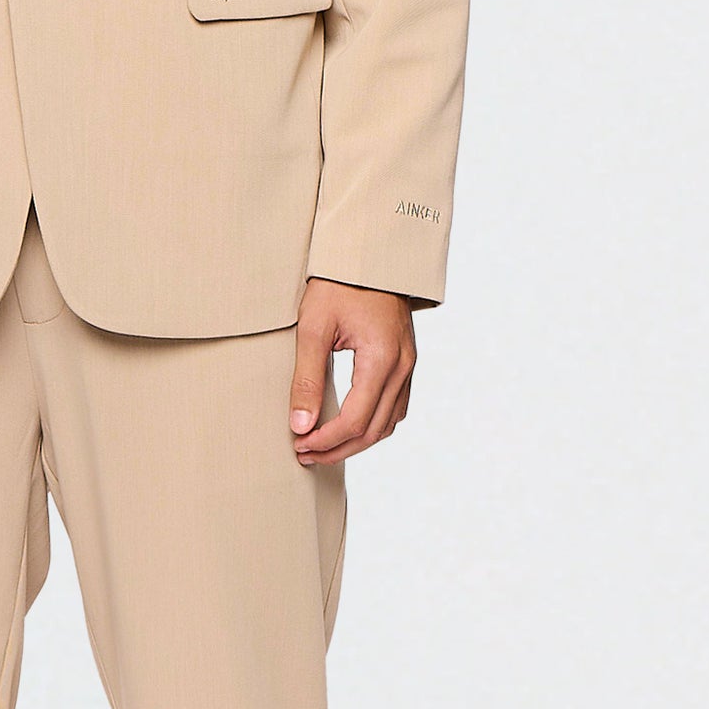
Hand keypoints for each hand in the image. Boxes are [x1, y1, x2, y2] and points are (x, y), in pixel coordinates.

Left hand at [289, 279, 414, 464]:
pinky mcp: (406, 362)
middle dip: (338, 449)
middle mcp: (402, 366)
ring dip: (356, 441)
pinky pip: (395, 407)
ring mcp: (409, 365)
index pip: (355, 420)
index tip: (299, 445)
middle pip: (374, 429)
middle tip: (304, 453)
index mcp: (381, 359)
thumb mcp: (314, 327)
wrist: (368, 255)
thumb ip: (306, 378)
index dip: (326, 441)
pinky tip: (347, 425)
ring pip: (388, 423)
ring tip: (321, 445)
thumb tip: (300, 425)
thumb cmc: (339, 284)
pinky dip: (372, 424)